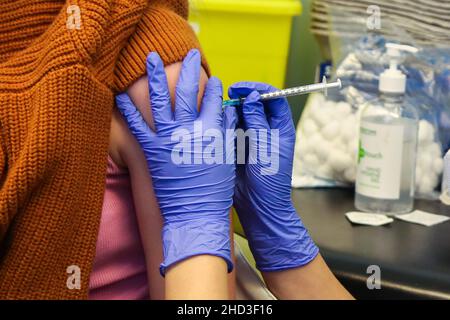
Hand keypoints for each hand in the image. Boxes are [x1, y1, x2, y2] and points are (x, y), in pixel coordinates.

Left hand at [116, 49, 235, 274]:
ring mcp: (168, 139)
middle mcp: (189, 129)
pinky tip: (121, 94)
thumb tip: (226, 109)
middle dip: (189, 69)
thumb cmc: (216, 189)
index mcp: (213, 131)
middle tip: (189, 54)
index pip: (214, 99)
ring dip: (154, 76)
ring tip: (151, 57)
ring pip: (160, 100)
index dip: (214, 87)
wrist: (195, 213)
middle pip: (188, 92)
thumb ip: (227, 130)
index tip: (213, 79)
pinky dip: (129, 110)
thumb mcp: (229, 157)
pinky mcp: (152, 150)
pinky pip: (138, 126)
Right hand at [229, 82, 318, 271]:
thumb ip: (257, 122)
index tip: (241, 88)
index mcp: (280, 127)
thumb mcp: (265, 148)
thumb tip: (252, 97)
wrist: (259, 205)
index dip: (258, 89)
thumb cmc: (270, 179)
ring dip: (230, 111)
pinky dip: (223, 124)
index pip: (273, 98)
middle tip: (227, 97)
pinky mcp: (237, 146)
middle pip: (254, 104)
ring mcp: (250, 137)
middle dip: (241, 98)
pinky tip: (216, 125)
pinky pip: (230, 129)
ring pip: (240, 115)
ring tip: (220, 112)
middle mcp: (266, 129)